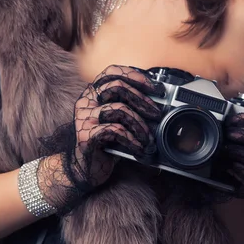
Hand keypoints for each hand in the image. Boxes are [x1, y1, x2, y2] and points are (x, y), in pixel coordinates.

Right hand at [37, 65, 162, 211]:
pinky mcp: (86, 136)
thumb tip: (159, 108)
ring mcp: (84, 118)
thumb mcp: (119, 123)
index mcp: (93, 94)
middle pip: (117, 86)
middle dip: (142, 100)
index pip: (111, 73)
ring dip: (140, 124)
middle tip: (157, 114)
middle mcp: (86, 102)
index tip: (154, 87)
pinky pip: (115, 131)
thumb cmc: (105, 145)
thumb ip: (131, 111)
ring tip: (149, 139)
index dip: (134, 76)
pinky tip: (139, 149)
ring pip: (119, 109)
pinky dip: (132, 140)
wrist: (85, 170)